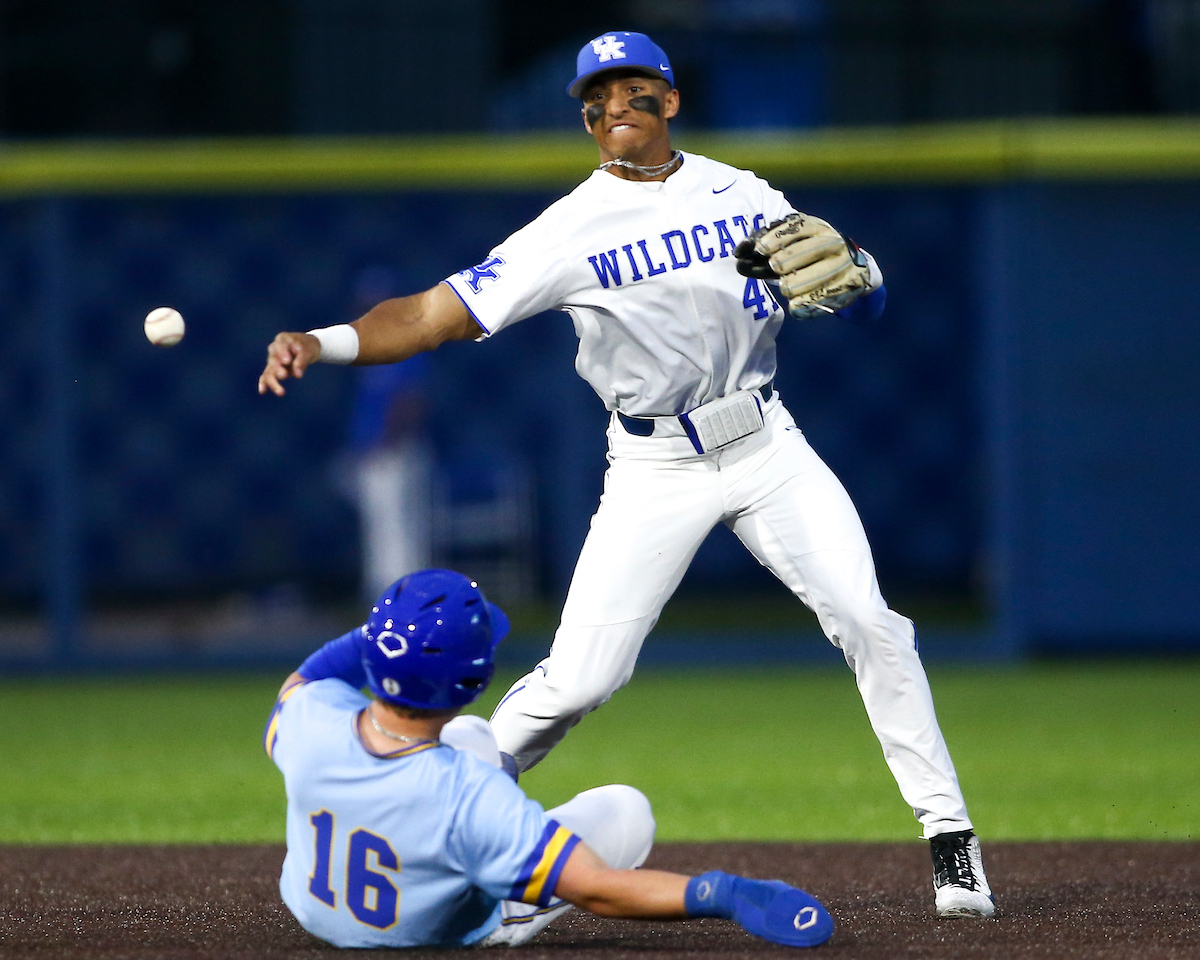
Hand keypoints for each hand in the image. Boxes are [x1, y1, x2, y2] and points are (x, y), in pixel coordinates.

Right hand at [258, 332, 320, 395]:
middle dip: (278, 369)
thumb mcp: (308, 351)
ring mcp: (272, 359)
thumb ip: (302, 361)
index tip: (287, 361)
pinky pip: (266, 376)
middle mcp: (274, 349)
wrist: (305, 348)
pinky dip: (264, 383)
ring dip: (273, 381)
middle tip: (284, 375)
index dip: (282, 353)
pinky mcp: (273, 368)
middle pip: (273, 359)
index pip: (280, 346)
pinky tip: (262, 391)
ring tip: (281, 392)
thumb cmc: (307, 347)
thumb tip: (297, 374)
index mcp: (283, 339)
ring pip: (270, 370)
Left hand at [735, 213, 871, 319]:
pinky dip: (807, 303)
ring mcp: (842, 264)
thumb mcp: (793, 244)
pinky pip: (825, 296)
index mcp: (816, 227)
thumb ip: (767, 247)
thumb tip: (739, 252)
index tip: (760, 249)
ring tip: (785, 287)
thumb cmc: (809, 254)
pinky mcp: (847, 285)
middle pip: (809, 250)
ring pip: (818, 274)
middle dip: (787, 259)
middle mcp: (833, 242)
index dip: (777, 237)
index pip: (797, 228)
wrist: (852, 266)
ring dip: (797, 283)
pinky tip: (794, 307)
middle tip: (774, 267)